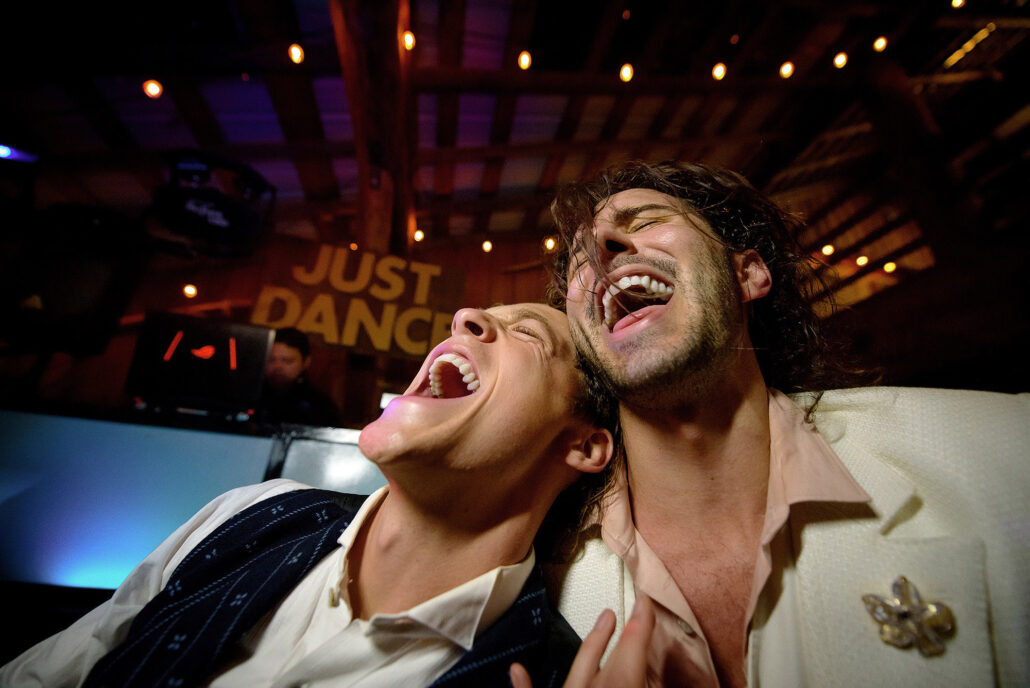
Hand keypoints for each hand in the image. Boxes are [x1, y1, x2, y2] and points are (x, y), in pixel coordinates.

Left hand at [510, 595, 654, 687]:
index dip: (641, 621)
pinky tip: (516, 669)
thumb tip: (673, 679)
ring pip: (576, 669)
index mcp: (621, 684)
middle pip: (605, 656)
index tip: (644, 600)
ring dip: (590, 644)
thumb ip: (658, 683)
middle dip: (612, 632)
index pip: (633, 645)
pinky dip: (525, 684)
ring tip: (602, 623)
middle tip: (615, 611)